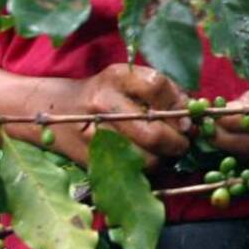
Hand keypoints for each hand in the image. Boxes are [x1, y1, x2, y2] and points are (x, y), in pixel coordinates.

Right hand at [58, 64, 190, 167]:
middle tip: (184, 141)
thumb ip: (164, 91)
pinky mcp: (89, 159)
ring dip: (164, 159)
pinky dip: (146, 169)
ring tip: (168, 151)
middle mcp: (103, 103)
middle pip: (153, 131)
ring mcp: (94, 134)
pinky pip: (130, 171)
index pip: (157, 86)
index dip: (178, 104)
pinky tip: (149, 159)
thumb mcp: (131, 80)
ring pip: (145, 158)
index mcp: (117, 77)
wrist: (56, 109)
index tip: (187, 116)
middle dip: (178, 141)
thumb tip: (192, 113)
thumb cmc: (106, 92)